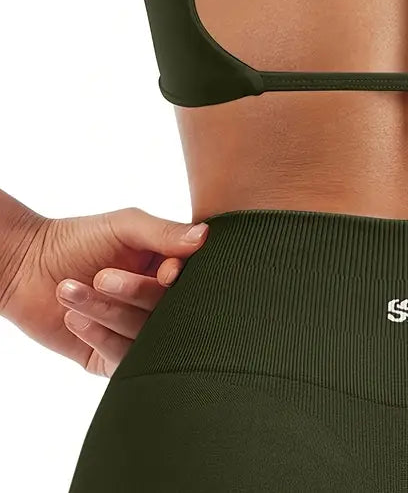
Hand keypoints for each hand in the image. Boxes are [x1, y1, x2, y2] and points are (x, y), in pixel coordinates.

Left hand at [1, 207, 207, 375]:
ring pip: (144, 334)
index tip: (164, 273)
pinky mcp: (110, 358)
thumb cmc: (78, 239)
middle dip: (134, 294)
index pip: (194, 281)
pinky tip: (74, 317)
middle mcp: (157, 303)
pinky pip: (123, 358)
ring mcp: (135, 331)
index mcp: (168, 270)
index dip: (181, 281)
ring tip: (70, 288)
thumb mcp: (126, 226)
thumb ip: (165, 233)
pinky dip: (99, 335)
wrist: (26, 267)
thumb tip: (205, 237)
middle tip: (102, 276)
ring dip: (106, 311)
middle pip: (170, 310)